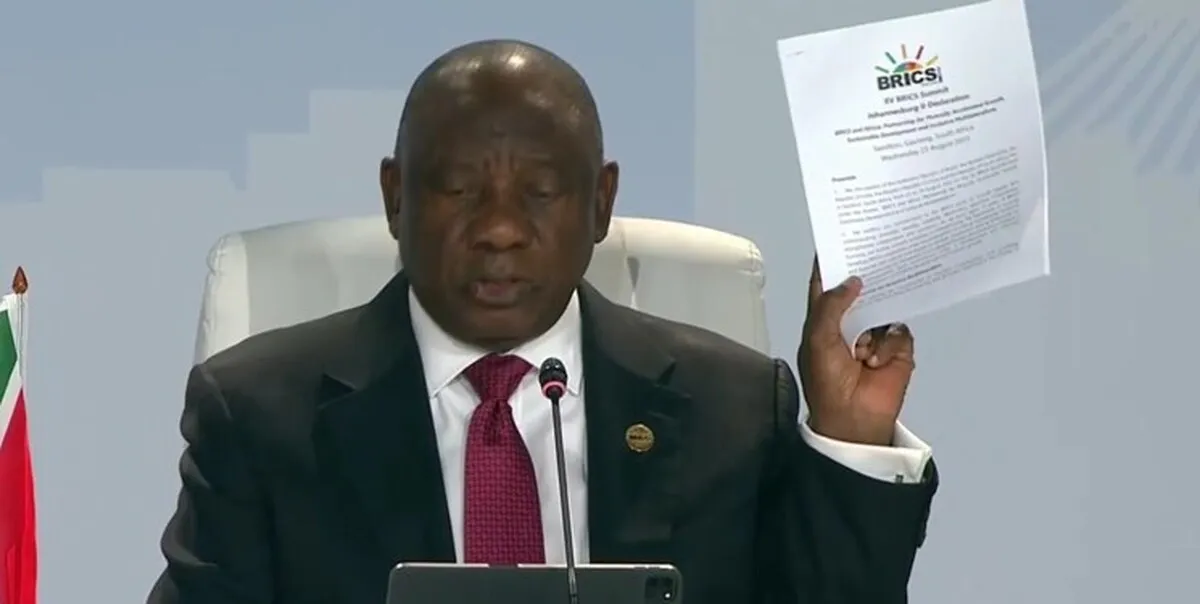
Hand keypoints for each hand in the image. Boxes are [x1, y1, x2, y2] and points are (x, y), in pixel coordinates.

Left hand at [797, 257, 914, 445]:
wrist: (853, 420)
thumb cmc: (827, 380)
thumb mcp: (818, 339)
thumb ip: (832, 305)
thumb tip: (853, 280)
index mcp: (824, 319)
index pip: (827, 284)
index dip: (831, 262)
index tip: (839, 235)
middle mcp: (850, 322)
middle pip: (861, 290)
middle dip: (868, 274)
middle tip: (878, 247)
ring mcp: (876, 335)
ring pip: (885, 306)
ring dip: (880, 311)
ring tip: (876, 310)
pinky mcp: (898, 349)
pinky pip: (899, 331)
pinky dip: (888, 343)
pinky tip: (875, 360)